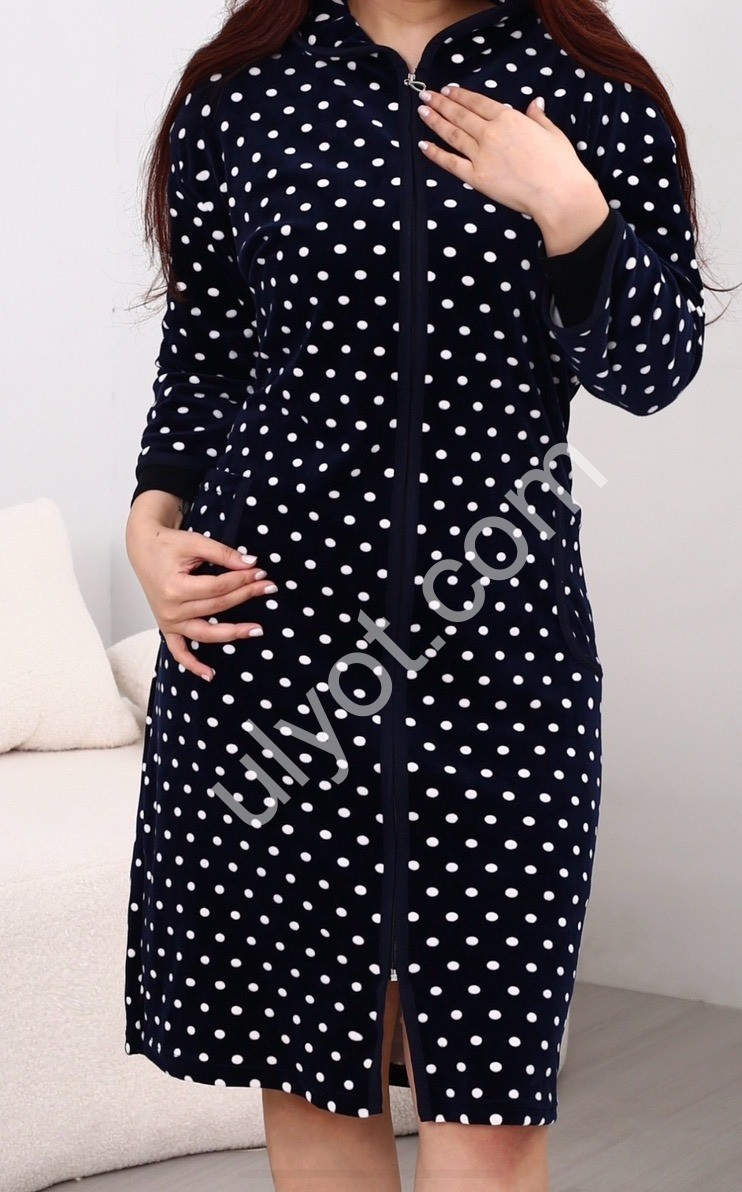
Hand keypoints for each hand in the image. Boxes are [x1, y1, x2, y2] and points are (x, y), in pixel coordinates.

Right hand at [126, 492, 276, 680]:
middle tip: (268, 587)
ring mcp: (168, 622)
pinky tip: (209, 674)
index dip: (242, 580)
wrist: (143, 549)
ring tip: (257, 630)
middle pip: (216, 607)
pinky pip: (179, 651)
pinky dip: (192, 665)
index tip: (260, 572)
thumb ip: (223, 554)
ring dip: (232, 633)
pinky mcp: (167, 627)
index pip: (218, 587)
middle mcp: (170, 609)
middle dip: (245, 596)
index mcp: (174, 587)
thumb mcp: (195, 542)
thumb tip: (251, 563)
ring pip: (205, 633)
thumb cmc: (167, 544)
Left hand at [416, 85, 608, 245]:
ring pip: (452, 134)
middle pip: (460, 114)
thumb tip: (535, 103)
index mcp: (509, 118)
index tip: (447, 89)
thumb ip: (538, 117)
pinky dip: (435, 154)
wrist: (558, 193)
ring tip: (421, 111)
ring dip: (435, 121)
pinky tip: (422, 145)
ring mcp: (481, 155)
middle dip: (441, 103)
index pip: (478, 102)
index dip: (461, 95)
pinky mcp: (476, 178)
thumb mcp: (552, 133)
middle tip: (425, 95)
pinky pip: (450, 163)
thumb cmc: (560, 164)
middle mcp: (491, 133)